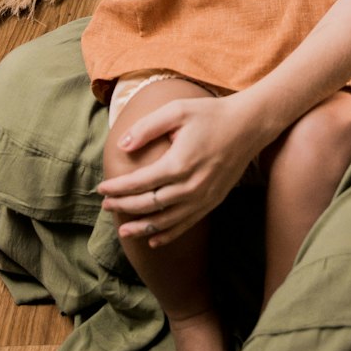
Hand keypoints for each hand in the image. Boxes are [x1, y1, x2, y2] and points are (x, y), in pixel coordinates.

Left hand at [98, 95, 260, 244]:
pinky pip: (186, 223)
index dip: (118, 188)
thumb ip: (147, 128)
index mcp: (179, 163)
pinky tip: (153, 238)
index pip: (140, 182)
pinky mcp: (213, 201)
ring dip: (142, 227)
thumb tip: (122, 146)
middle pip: (149, 204)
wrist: (249, 125)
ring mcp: (203, 197)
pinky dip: (168, 234)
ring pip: (166, 220)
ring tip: (123, 231)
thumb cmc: (211, 114)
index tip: (101, 188)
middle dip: (124, 206)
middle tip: (106, 206)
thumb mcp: (176, 111)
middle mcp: (191, 186)